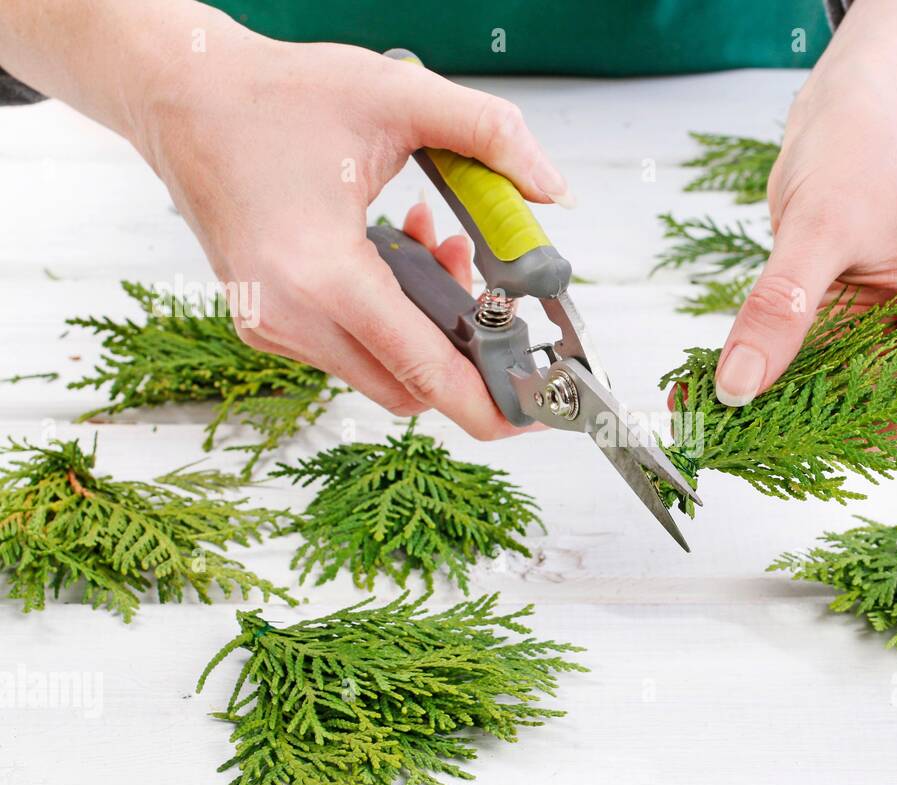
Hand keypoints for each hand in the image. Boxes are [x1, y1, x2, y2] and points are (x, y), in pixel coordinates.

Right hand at [130, 20, 571, 437]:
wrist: (182, 93)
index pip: (424, 370)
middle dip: (463, 345)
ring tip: (430, 241)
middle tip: (476, 271)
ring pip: (381, 370)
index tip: (533, 417)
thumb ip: (491, 134)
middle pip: (410, 385)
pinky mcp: (264, 323)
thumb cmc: (274, 95)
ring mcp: (270, 327)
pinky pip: (348, 350)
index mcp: (321, 273)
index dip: (488, 403)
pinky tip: (391, 250)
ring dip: (424, 323)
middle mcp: (287, 316)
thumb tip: (553, 190)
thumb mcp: (399, 93)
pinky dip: (387, 317)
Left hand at [713, 0, 896, 456]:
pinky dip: (769, 379)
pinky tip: (713, 382)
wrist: (855, 108)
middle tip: (731, 432)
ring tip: (711, 410)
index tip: (786, 439)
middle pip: (879, 424)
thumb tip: (737, 385)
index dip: (860, 440)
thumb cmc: (865, 149)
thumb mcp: (820, 229)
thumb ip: (781, 309)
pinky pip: (811, 373)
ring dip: (780, 410)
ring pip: (838, 406)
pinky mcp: (856, 332)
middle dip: (809, 430)